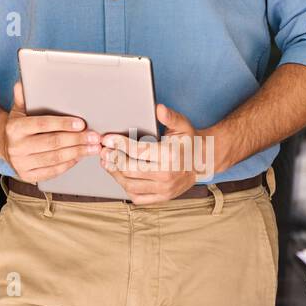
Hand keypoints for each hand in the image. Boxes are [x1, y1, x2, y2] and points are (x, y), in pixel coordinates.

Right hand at [3, 80, 99, 182]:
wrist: (4, 146)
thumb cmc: (18, 126)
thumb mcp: (18, 109)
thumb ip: (22, 96)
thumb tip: (22, 83)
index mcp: (14, 128)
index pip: (42, 124)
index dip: (63, 124)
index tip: (81, 123)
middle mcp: (16, 147)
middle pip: (52, 143)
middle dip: (76, 140)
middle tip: (94, 136)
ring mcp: (21, 163)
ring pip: (55, 158)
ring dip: (77, 153)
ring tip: (92, 148)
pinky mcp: (27, 175)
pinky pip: (52, 171)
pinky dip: (68, 164)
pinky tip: (79, 157)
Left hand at [99, 103, 214, 203]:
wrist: (202, 162)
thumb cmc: (188, 141)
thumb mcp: (183, 125)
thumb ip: (170, 116)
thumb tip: (159, 108)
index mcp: (170, 156)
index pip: (138, 151)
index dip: (119, 144)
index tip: (106, 139)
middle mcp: (167, 175)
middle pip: (130, 170)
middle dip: (113, 159)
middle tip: (102, 151)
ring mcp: (165, 189)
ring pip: (131, 185)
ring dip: (115, 174)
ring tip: (107, 162)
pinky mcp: (162, 198)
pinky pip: (137, 197)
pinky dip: (125, 187)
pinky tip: (119, 176)